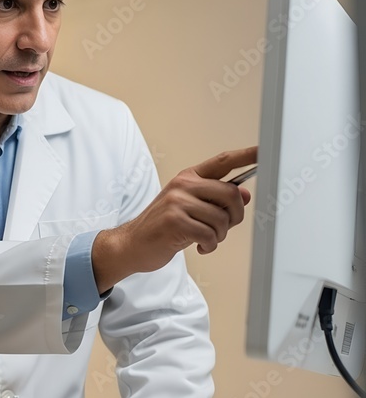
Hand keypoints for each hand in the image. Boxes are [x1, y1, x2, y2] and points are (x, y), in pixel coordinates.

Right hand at [93, 146, 256, 291]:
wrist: (132, 244)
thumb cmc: (162, 227)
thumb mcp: (190, 209)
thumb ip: (216, 200)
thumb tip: (245, 194)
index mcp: (188, 177)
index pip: (223, 162)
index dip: (247, 156)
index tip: (265, 151)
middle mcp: (182, 185)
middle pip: (230, 193)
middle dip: (235, 216)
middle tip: (224, 228)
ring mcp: (176, 201)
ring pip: (222, 218)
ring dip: (219, 235)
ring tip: (206, 239)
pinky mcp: (174, 221)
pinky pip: (209, 234)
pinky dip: (209, 245)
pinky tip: (199, 246)